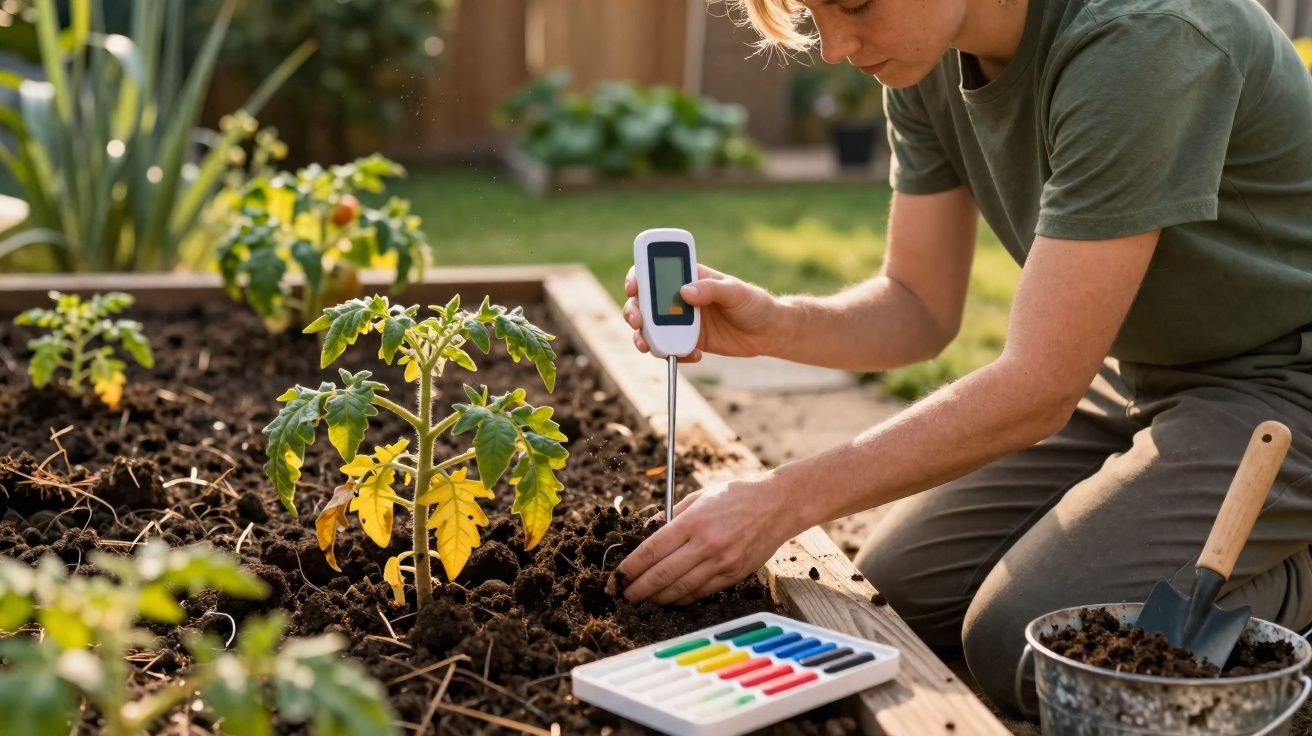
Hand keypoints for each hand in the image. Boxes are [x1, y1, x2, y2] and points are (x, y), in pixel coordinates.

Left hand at [608, 474, 800, 604]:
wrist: (777, 505)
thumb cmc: (736, 496)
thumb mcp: (698, 496)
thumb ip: (670, 516)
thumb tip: (646, 532)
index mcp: (693, 522)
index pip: (650, 552)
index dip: (628, 569)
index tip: (615, 578)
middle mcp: (706, 544)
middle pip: (661, 575)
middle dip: (637, 589)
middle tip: (622, 596)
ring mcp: (721, 562)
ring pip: (680, 589)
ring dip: (657, 598)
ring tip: (642, 599)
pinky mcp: (734, 574)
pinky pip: (701, 592)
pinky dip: (682, 598)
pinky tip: (670, 598)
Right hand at [622, 263, 781, 362]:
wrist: (769, 332)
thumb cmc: (754, 303)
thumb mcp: (736, 291)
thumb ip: (711, 289)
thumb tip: (685, 291)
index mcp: (688, 277)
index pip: (655, 272)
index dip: (638, 276)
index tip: (633, 287)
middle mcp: (679, 298)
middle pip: (644, 302)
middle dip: (634, 311)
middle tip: (638, 321)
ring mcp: (682, 321)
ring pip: (651, 328)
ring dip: (644, 337)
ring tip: (650, 347)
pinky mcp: (689, 341)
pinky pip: (669, 348)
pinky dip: (672, 354)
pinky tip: (694, 355)